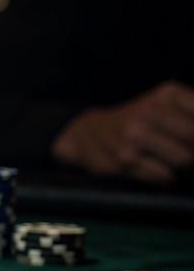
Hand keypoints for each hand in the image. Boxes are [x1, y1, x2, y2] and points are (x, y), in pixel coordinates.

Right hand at [52, 81, 193, 182]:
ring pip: (185, 159)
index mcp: (167, 94)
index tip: (191, 142)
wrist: (88, 133)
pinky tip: (154, 168)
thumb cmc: (139, 121)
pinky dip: (165, 176)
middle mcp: (149, 110)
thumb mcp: (167, 105)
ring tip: (170, 160)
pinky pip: (164, 175)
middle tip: (186, 155)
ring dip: (183, 166)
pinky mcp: (123, 159)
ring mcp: (134, 135)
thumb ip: (193, 114)